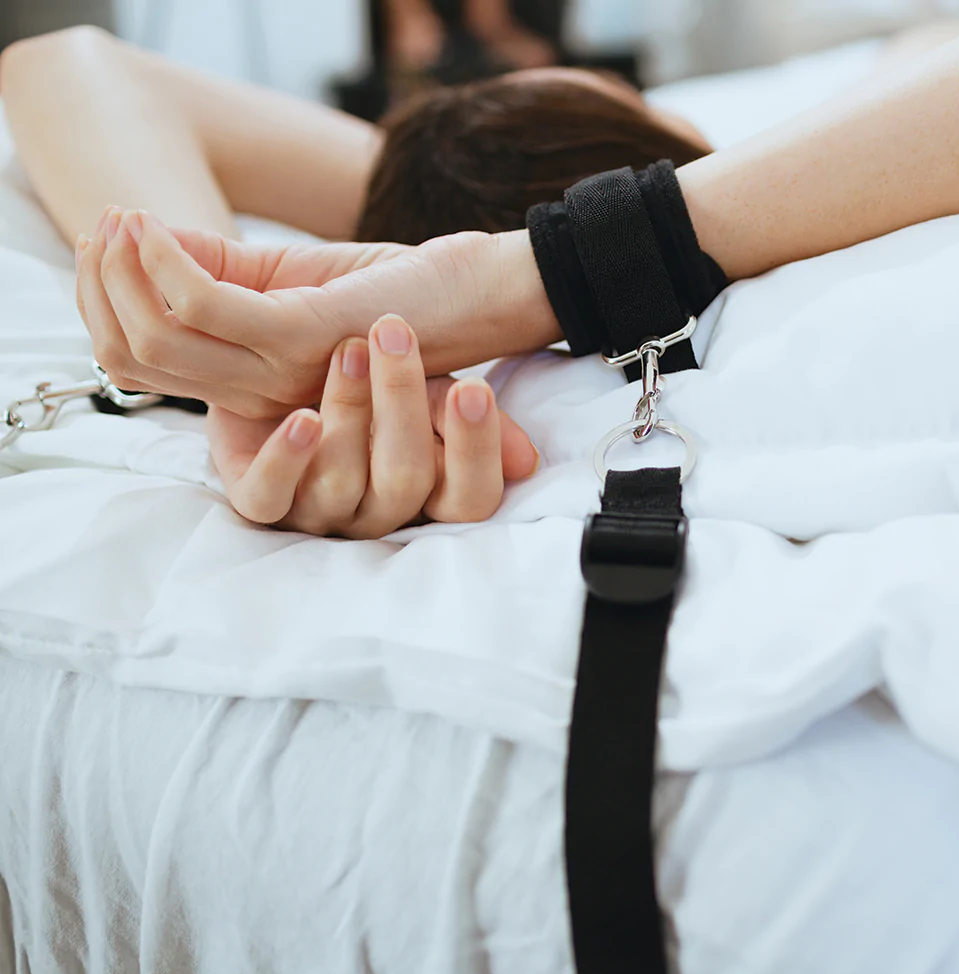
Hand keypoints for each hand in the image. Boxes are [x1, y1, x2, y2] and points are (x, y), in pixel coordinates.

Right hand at [76, 206, 558, 417]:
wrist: (485, 295)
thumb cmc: (398, 290)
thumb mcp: (297, 282)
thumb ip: (230, 276)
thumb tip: (152, 246)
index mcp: (261, 388)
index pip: (146, 369)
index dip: (105, 309)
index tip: (102, 248)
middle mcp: (266, 395)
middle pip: (139, 357)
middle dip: (104, 287)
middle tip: (106, 227)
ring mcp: (285, 372)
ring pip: (161, 336)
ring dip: (126, 271)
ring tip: (125, 221)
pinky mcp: (310, 336)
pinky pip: (208, 306)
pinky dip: (169, 261)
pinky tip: (158, 225)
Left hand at [209, 314, 538, 537]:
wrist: (272, 359)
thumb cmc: (363, 378)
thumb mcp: (417, 385)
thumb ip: (460, 412)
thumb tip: (527, 460)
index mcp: (426, 489)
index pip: (470, 499)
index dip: (475, 453)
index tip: (474, 389)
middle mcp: (375, 510)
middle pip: (405, 484)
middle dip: (403, 406)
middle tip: (395, 333)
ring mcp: (316, 510)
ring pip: (338, 483)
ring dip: (347, 411)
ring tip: (347, 348)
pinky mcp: (259, 498)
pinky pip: (267, 499)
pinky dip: (284, 460)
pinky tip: (301, 418)